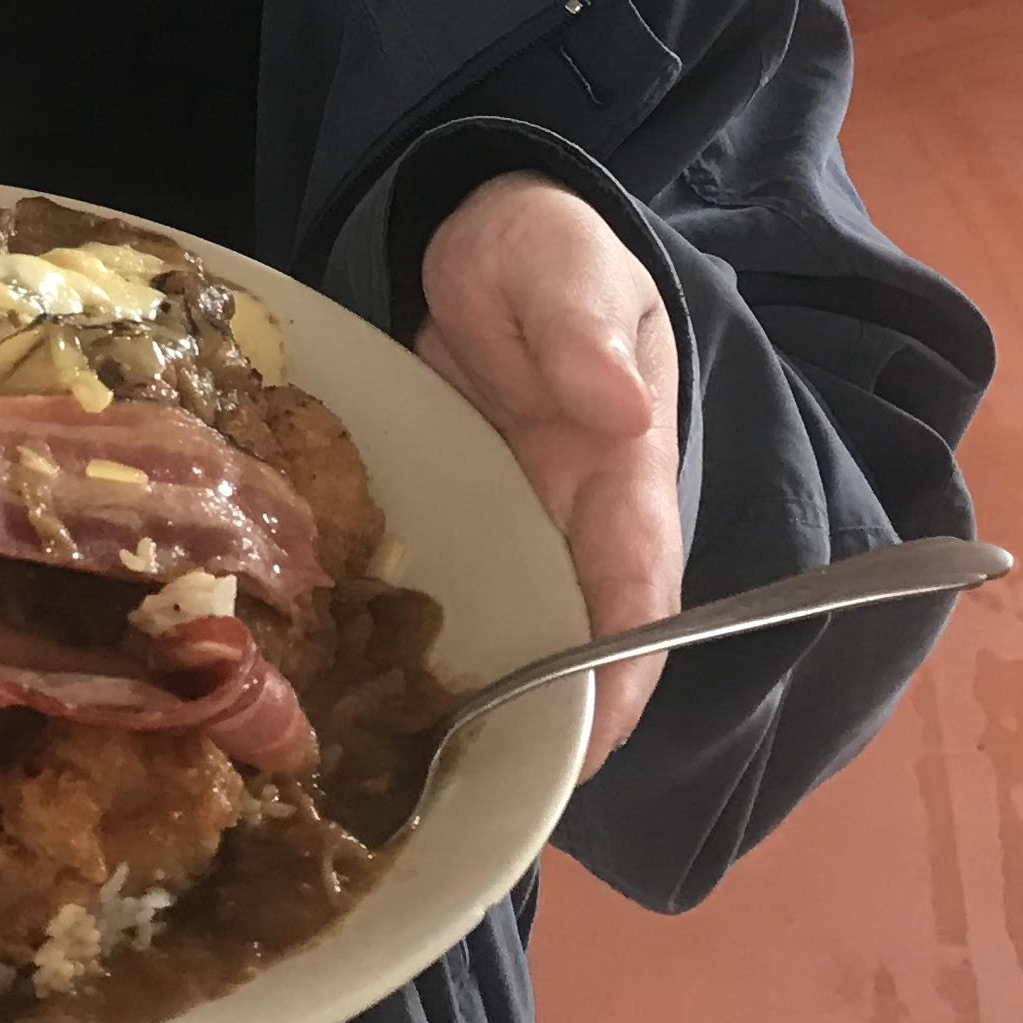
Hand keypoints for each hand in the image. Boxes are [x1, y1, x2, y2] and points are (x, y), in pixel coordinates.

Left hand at [414, 173, 682, 777]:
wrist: (480, 224)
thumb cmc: (539, 246)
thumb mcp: (559, 263)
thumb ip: (582, 327)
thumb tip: (618, 406)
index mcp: (624, 461)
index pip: (640, 580)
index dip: (625, 665)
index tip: (595, 740)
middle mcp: (580, 510)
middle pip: (585, 631)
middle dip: (558, 718)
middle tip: (499, 799)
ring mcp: (520, 519)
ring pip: (522, 627)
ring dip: (497, 699)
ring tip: (439, 780)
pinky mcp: (462, 514)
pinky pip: (458, 593)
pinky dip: (435, 647)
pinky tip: (383, 698)